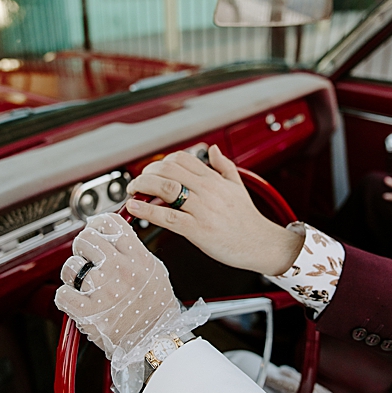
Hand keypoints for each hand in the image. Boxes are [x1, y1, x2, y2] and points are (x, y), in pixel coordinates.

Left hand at [55, 212, 181, 358]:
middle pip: (86, 239)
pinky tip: (74, 298)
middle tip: (85, 256)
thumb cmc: (156, 309)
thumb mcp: (154, 270)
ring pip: (71, 265)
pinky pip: (62, 293)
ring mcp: (102, 289)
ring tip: (81, 282)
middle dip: (82, 246)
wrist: (154, 340)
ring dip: (72, 273)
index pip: (110, 224)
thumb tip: (115, 237)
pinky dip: (64, 296)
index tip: (94, 227)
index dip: (98, 223)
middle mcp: (119, 269)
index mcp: (137, 256)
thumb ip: (134, 251)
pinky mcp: (87, 311)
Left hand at [126, 141, 300, 277]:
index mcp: (214, 179)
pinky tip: (135, 208)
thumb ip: (223, 165)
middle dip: (147, 173)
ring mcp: (202, 209)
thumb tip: (212, 149)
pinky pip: (167, 217)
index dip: (161, 163)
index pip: (181, 159)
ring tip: (132, 192)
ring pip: (166, 189)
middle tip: (136, 183)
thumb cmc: (247, 218)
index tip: (152, 171)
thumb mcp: (238, 185)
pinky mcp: (197, 230)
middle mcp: (207, 190)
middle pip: (169, 170)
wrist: (259, 243)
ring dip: (143, 187)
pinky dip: (147, 211)